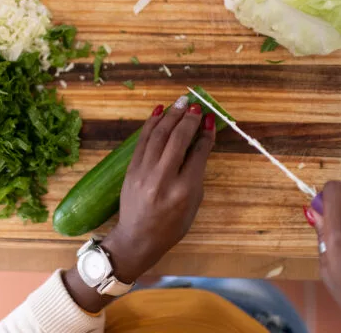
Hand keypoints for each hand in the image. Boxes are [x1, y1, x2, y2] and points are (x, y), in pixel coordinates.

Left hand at [63, 98, 215, 312]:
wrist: (137, 238)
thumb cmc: (171, 226)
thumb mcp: (192, 203)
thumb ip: (196, 173)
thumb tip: (199, 142)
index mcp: (184, 191)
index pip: (198, 153)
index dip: (205, 134)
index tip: (210, 120)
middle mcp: (163, 179)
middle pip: (177, 140)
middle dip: (188, 119)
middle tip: (196, 105)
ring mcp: (143, 173)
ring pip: (158, 136)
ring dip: (170, 116)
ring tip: (181, 101)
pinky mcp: (130, 170)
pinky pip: (142, 141)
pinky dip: (151, 124)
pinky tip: (159, 111)